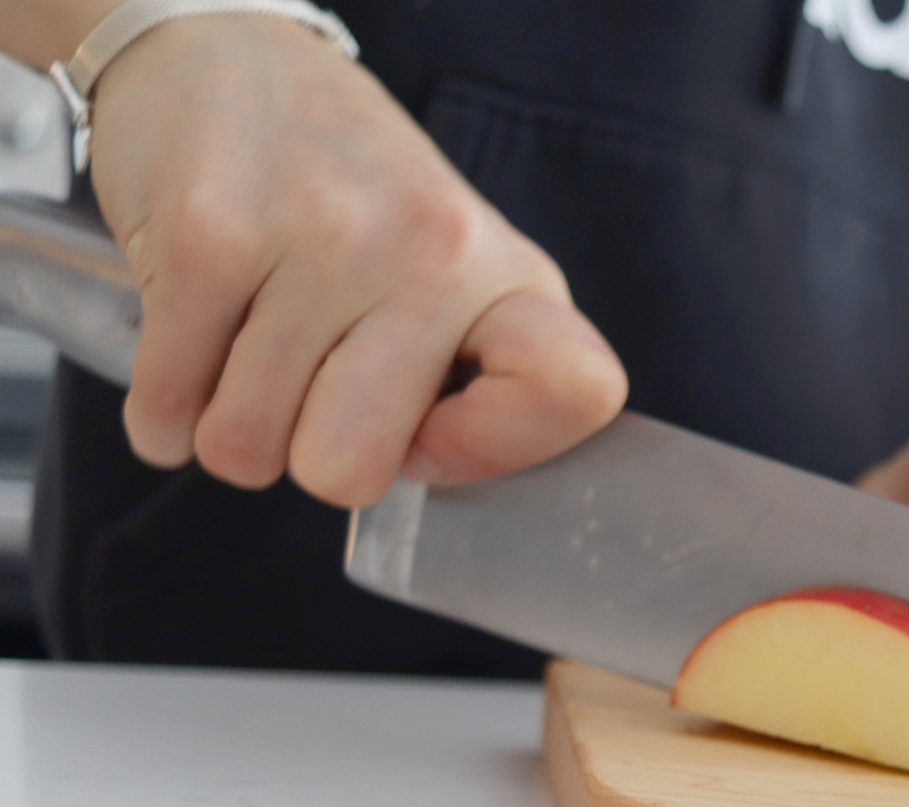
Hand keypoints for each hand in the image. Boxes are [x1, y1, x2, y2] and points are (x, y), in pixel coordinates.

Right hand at [88, 15, 626, 505]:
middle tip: (311, 384)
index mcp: (511, 275)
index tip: (430, 436)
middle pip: (351, 469)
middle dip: (311, 454)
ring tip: (251, 341)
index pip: (576, 391)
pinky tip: (194, 343)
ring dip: (231, 421)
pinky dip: (166, 405)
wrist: (233, 55)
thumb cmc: (353, 198)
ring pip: (247, 447)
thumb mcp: (457, 272)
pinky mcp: (210, 235)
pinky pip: (170, 406)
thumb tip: (423, 483)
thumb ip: (471, 382)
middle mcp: (432, 252)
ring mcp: (321, 239)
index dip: (491, 448)